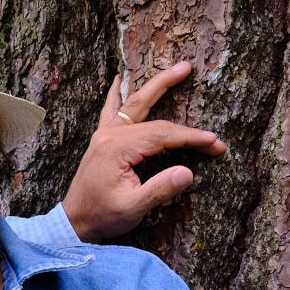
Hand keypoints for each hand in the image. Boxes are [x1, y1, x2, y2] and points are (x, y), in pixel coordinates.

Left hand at [62, 61, 227, 241]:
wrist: (74, 222)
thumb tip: (188, 172)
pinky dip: (116, 95)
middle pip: (144, 105)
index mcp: (116, 148)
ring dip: (151, 85)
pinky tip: (118, 80)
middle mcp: (108, 135)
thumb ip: (159, 190)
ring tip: (172, 69)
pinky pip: (110, 111)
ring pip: (131, 103)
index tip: (216, 144)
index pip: (163, 135)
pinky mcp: (101, 141)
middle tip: (189, 67)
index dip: (192, 138)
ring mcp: (103, 135)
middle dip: (169, 86)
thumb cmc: (102, 215)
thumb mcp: (133, 208)